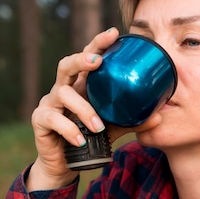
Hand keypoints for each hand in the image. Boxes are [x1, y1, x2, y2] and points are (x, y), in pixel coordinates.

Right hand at [28, 27, 118, 189]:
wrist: (64, 165)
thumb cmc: (88, 139)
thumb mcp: (113, 128)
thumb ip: (132, 121)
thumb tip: (158, 117)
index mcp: (81, 85)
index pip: (88, 57)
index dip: (98, 43)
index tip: (115, 34)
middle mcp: (63, 89)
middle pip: (67, 64)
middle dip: (82, 59)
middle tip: (98, 61)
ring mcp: (50, 103)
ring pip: (62, 93)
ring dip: (83, 109)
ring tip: (98, 127)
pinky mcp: (40, 119)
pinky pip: (52, 119)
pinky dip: (68, 129)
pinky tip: (80, 140)